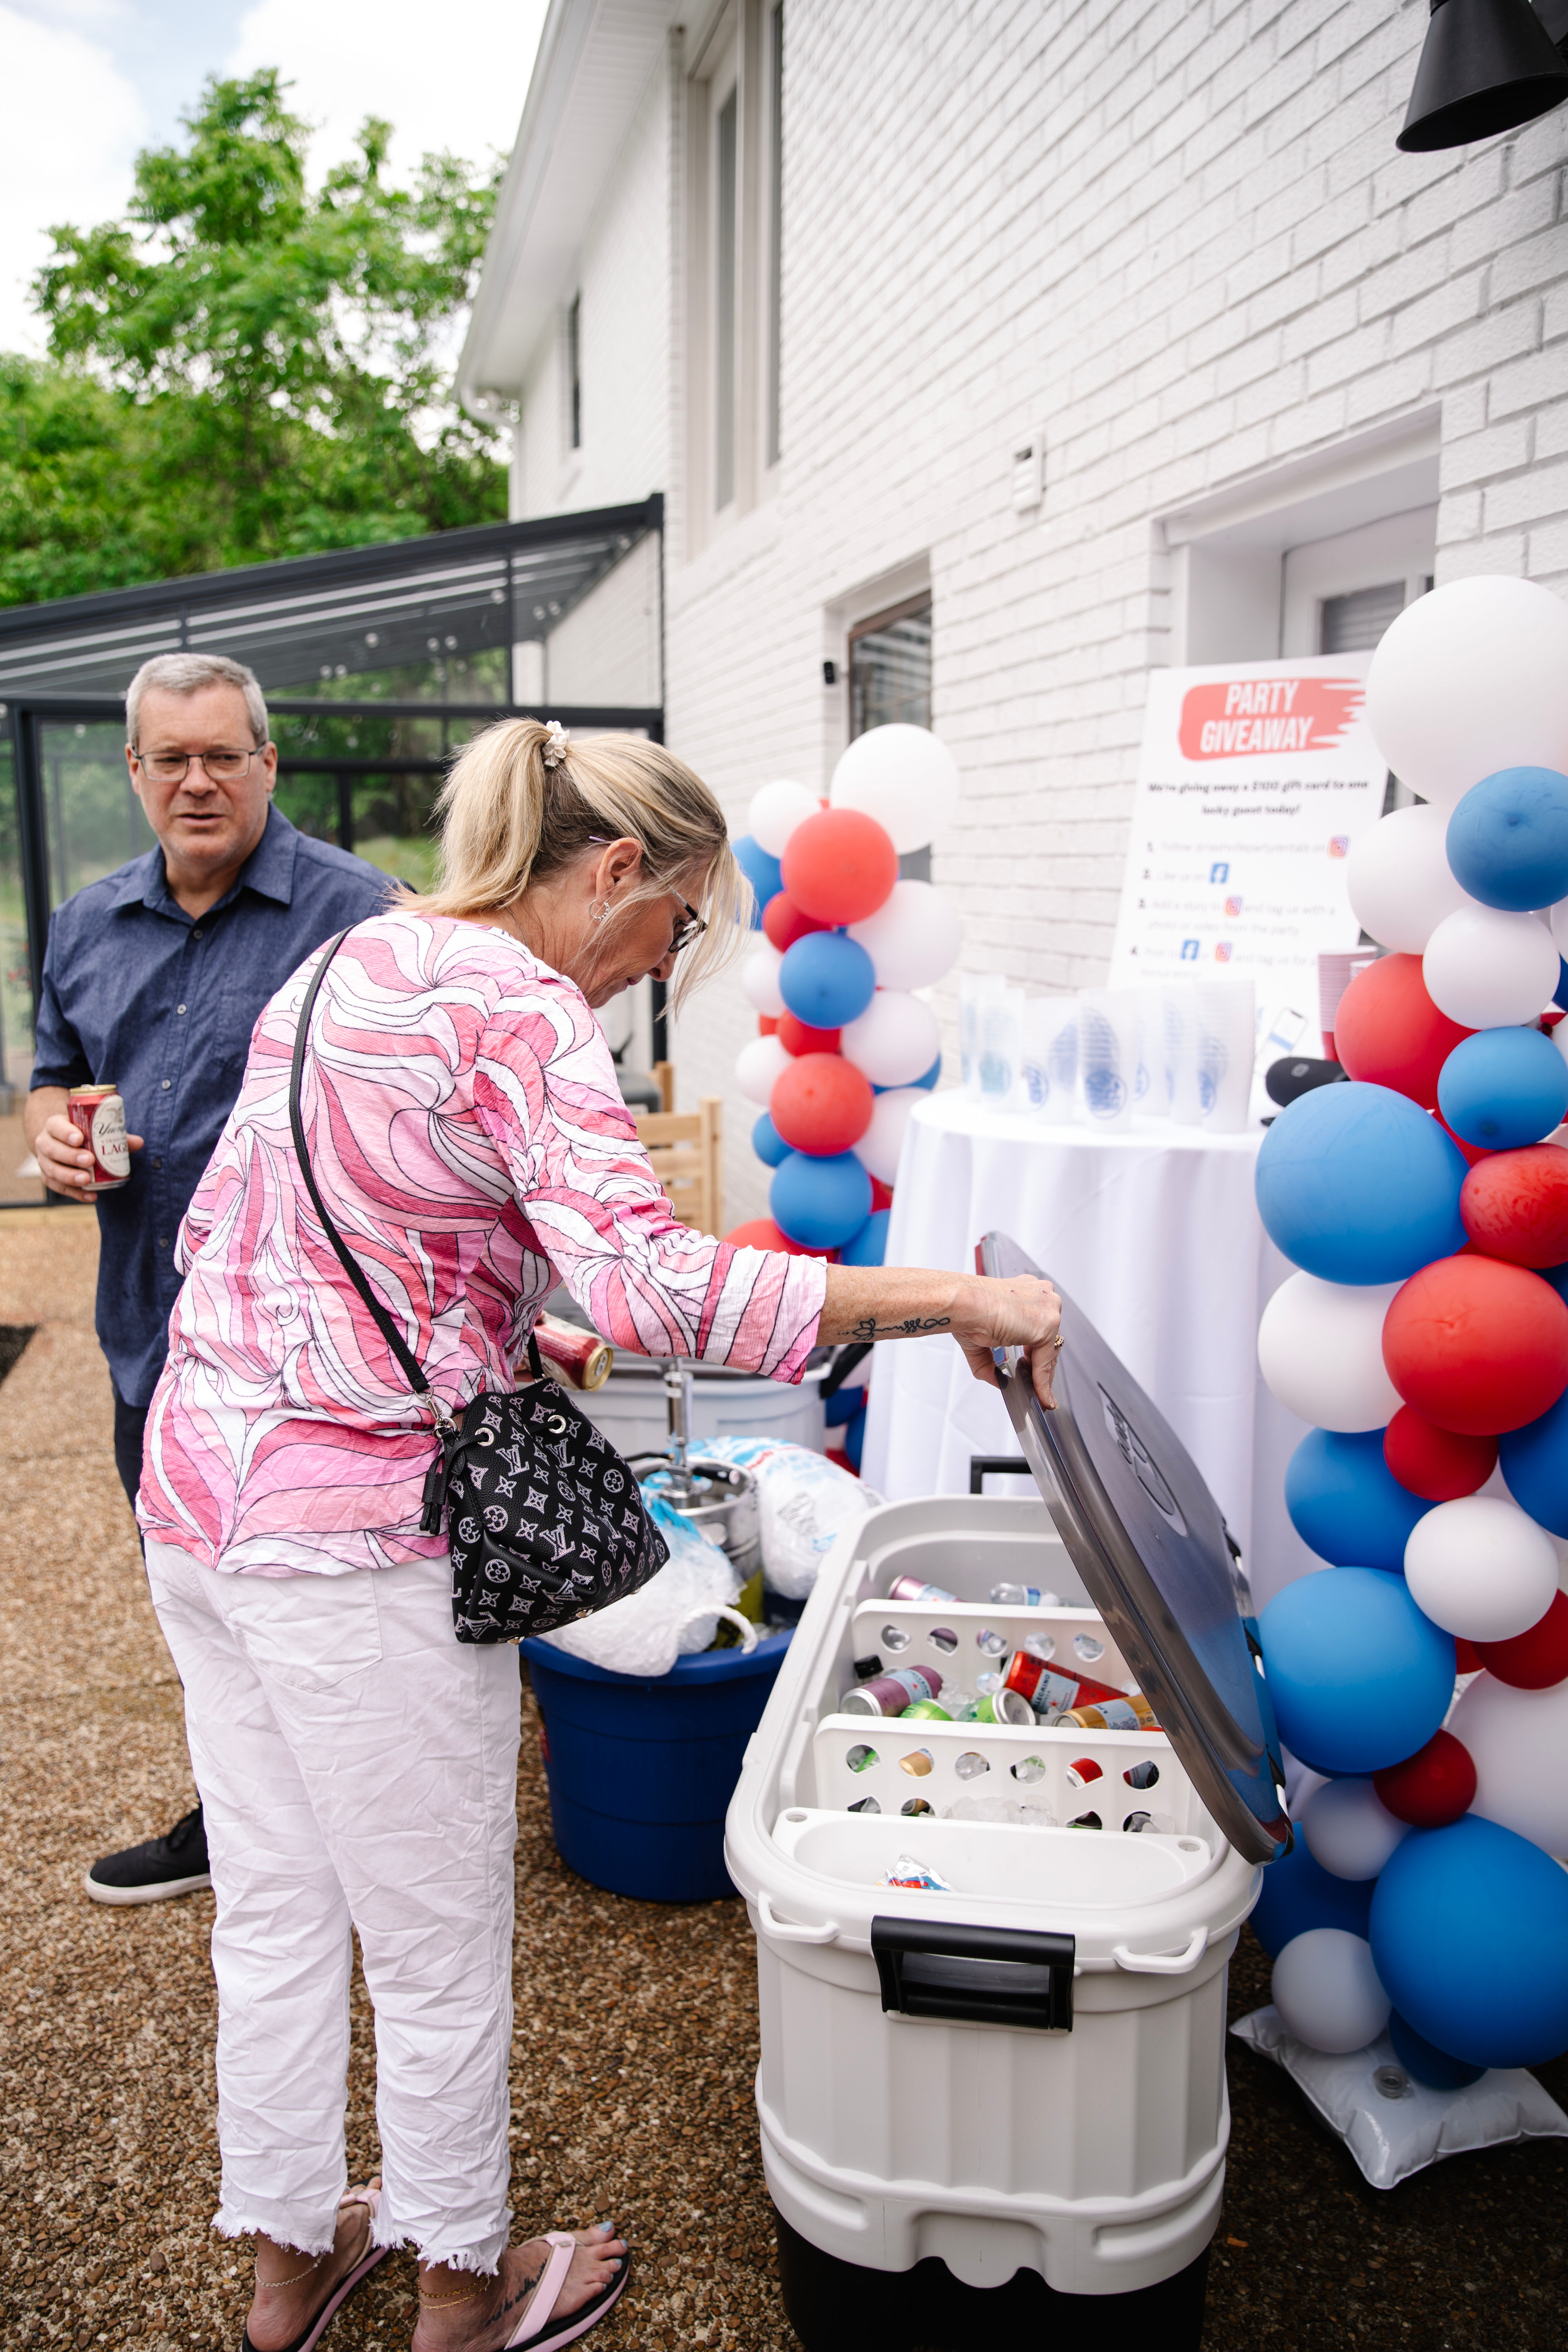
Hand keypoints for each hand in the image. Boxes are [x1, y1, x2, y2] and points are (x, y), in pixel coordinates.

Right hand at [34, 1113, 142, 1198]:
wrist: (63, 1143)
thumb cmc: (83, 1134)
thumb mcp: (94, 1130)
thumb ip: (115, 1135)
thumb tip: (139, 1142)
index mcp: (55, 1125)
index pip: (56, 1126)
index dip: (65, 1132)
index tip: (80, 1139)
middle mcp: (45, 1142)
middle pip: (53, 1149)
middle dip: (71, 1156)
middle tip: (89, 1160)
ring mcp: (45, 1162)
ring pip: (53, 1170)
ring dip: (70, 1176)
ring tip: (87, 1180)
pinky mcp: (49, 1178)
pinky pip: (59, 1187)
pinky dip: (75, 1193)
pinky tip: (90, 1196)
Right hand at [948, 1272, 1062, 1409]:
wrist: (964, 1304)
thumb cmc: (968, 1310)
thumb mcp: (983, 1336)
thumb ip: (992, 1359)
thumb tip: (995, 1379)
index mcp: (1028, 1291)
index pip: (1041, 1325)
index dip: (1037, 1350)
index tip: (1032, 1366)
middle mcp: (1043, 1296)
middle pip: (1050, 1339)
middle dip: (1041, 1365)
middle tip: (1035, 1385)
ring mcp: (1048, 1309)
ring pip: (1050, 1351)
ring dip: (1043, 1375)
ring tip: (1037, 1394)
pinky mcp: (1047, 1326)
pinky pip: (1045, 1362)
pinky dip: (1042, 1381)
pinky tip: (1039, 1394)